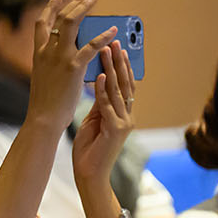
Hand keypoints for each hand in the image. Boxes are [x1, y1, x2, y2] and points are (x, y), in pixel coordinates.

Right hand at [26, 0, 113, 134]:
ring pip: (71, 23)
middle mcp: (47, 50)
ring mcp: (59, 57)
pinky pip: (91, 46)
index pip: (42, 23)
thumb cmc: (47, 101)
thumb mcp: (46, 75)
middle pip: (60, 17)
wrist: (44, 116)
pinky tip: (113, 31)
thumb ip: (54, 61)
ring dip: (85, 7)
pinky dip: (103, 36)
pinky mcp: (73, 67)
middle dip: (76, 2)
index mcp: (39, 52)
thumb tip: (70, 53)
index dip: (50, 8)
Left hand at [70, 41, 136, 191]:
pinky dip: (103, 90)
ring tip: (106, 51)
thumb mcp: (95, 121)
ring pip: (118, 91)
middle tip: (115, 43)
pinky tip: (100, 76)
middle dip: (120, 63)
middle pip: (126, 85)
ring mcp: (124, 123)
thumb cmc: (89, 150)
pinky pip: (108, 105)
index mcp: (124, 115)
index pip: (125, 86)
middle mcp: (128, 117)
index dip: (123, 67)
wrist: (90, 174)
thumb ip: (101, 104)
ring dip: (112, 70)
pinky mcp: (115, 130)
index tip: (118, 48)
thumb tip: (100, 83)